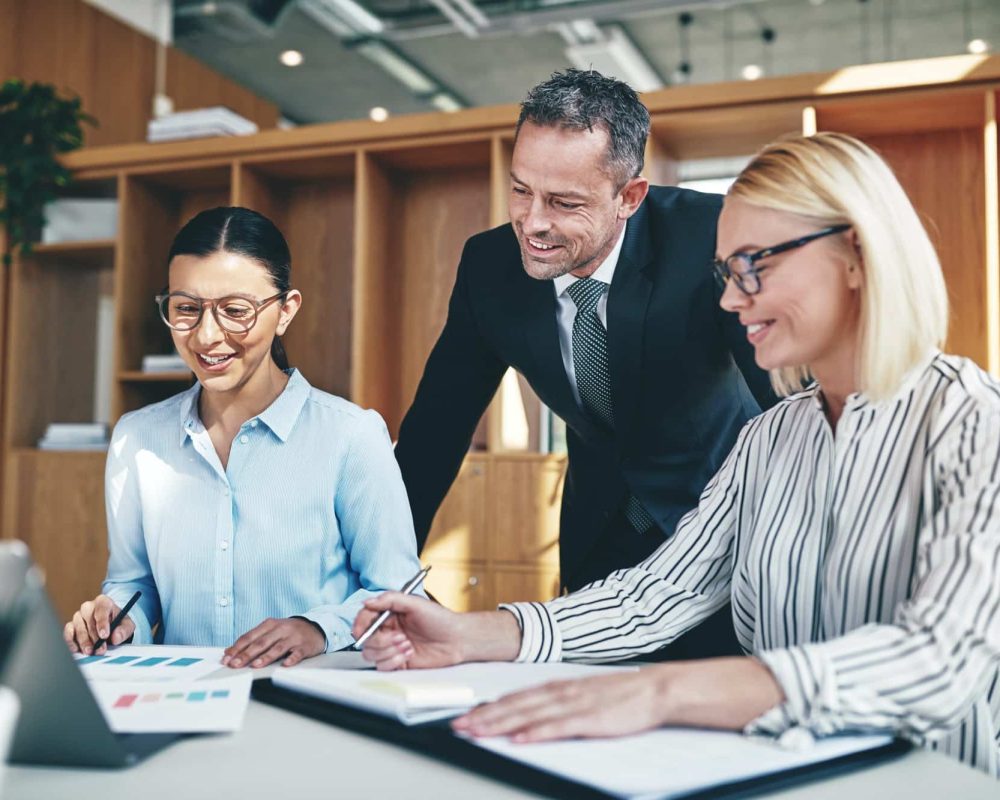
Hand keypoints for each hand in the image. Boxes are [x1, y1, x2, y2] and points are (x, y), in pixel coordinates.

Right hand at [64, 595, 134, 654]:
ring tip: (90, 652)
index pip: (101, 609)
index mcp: (103, 602)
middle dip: (94, 637)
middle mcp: (89, 607)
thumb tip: (116, 638)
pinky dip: (71, 641)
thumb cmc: (118, 623)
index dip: (102, 622)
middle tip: (100, 649)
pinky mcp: (71, 626)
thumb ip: (124, 630)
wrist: (110, 628)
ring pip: (78, 627)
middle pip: (89, 619)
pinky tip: (76, 649)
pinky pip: (68, 632)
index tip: (104, 635)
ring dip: (84, 641)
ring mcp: (78, 616)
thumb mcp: (127, 625)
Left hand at [222, 618, 325, 667]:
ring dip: (266, 657)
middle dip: (246, 654)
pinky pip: (297, 653)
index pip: (249, 636)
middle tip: (236, 664)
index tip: (227, 658)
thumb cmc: (288, 632)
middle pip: (261, 642)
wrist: (314, 627)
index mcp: (269, 625)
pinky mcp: (304, 646)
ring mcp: (293, 637)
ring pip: (277, 648)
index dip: (237, 648)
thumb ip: (251, 640)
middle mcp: (280, 629)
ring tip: (255, 665)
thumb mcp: (269, 631)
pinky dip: (291, 659)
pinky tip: (285, 664)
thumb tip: (229, 651)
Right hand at [351, 593, 520, 670]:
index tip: (361, 630)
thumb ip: (391, 599)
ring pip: (371, 654)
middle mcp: (388, 631)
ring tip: (407, 645)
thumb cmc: (441, 619)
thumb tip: (368, 601)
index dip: (360, 624)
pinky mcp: (397, 662)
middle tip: (400, 637)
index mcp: (390, 614)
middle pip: (366, 639)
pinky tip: (408, 654)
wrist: (457, 640)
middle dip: (380, 640)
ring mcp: (391, 647)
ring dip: (388, 651)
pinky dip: (393, 661)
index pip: (365, 618)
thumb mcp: (416, 603)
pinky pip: (382, 666)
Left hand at [452, 657, 784, 742]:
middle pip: (515, 705)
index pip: (515, 697)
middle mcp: (561, 692)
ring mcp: (575, 704)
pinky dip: (537, 732)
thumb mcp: (582, 694)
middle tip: (458, 726)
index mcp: (558, 686)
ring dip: (500, 723)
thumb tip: (528, 716)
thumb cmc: (621, 697)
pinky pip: (559, 727)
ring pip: (530, 715)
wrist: (657, 689)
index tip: (465, 717)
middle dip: (484, 717)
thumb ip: (556, 703)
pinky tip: (521, 738)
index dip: (487, 708)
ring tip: (477, 731)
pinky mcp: (591, 719)